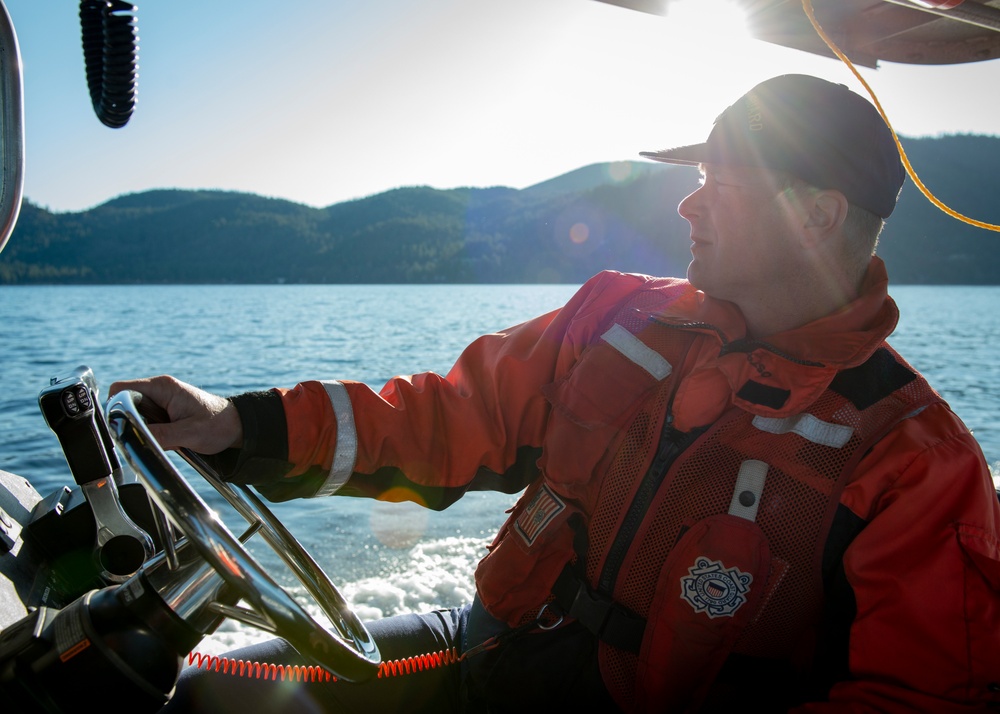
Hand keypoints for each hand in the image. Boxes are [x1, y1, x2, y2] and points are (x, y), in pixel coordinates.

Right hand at [108, 375, 243, 453]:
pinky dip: (153, 433)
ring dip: (145, 430)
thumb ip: (160, 436)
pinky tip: (169, 439)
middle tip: (150, 437)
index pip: (121, 389)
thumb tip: (133, 438)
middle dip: (132, 423)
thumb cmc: (219, 425)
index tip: (122, 426)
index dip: (115, 407)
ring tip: (166, 438)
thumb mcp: (189, 433)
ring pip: (137, 416)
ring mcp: (162, 401)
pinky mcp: (165, 412)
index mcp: (162, 387)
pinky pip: (148, 422)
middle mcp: (159, 390)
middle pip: (126, 404)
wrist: (237, 427)